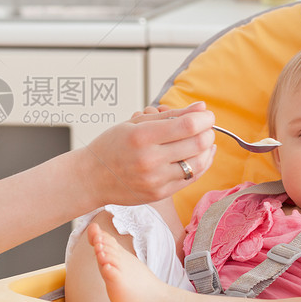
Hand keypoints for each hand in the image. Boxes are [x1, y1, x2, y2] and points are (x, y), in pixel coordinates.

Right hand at [80, 101, 215, 206]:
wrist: (91, 178)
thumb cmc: (111, 147)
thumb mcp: (135, 123)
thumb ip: (171, 115)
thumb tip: (201, 107)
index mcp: (142, 137)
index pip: (187, 125)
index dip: (205, 118)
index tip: (206, 115)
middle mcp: (150, 160)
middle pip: (197, 143)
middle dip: (209, 132)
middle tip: (206, 126)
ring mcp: (156, 180)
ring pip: (198, 163)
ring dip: (208, 149)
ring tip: (204, 140)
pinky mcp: (160, 193)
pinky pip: (191, 178)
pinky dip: (201, 165)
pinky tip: (199, 155)